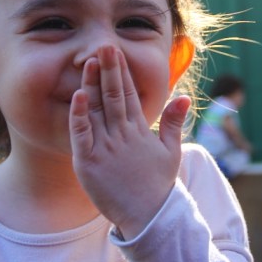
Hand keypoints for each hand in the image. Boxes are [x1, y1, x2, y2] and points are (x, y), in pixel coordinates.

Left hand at [69, 45, 189, 238]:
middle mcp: (122, 134)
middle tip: (105, 45)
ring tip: (90, 60)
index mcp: (140, 130)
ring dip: (93, 84)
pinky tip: (77, 94)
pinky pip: (82, 133)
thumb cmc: (158, 185)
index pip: (129, 94)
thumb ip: (174, 122)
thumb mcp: (171, 151)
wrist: (148, 217)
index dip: (121, 72)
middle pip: (114, 95)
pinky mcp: (88, 162)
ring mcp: (105, 147)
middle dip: (109, 68)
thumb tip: (183, 97)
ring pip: (97, 109)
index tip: (116, 51)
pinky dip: (79, 114)